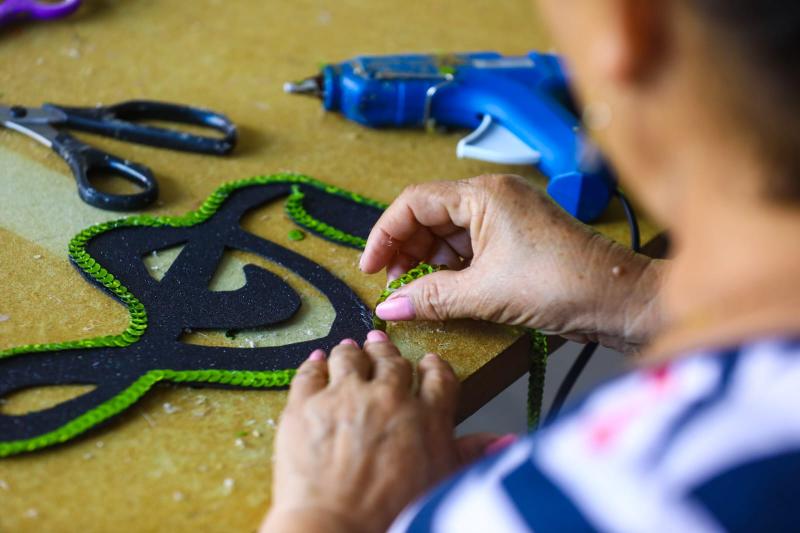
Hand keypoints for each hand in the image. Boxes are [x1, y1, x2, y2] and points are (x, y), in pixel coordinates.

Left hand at [261, 331, 508, 532]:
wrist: (337, 530)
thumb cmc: (392, 516)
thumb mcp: (443, 483)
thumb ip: (472, 455)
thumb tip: (506, 441)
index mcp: (426, 416)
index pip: (436, 375)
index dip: (431, 365)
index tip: (427, 361)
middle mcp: (388, 397)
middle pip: (391, 361)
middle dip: (386, 351)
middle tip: (381, 344)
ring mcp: (344, 396)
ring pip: (349, 357)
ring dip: (351, 352)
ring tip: (349, 349)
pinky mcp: (306, 404)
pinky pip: (311, 372)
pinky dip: (315, 364)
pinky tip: (318, 361)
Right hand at [360, 174, 663, 351]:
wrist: (619, 299)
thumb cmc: (560, 285)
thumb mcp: (485, 293)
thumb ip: (430, 297)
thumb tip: (387, 308)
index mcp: (483, 195)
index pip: (415, 202)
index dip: (385, 233)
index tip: (369, 267)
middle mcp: (493, 197)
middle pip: (429, 215)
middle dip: (404, 248)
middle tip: (388, 284)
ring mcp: (506, 217)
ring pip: (448, 233)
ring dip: (426, 261)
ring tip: (411, 291)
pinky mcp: (516, 238)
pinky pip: (470, 246)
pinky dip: (450, 267)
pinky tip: (440, 290)